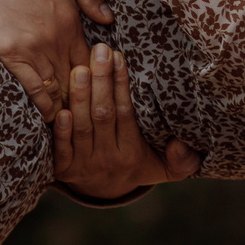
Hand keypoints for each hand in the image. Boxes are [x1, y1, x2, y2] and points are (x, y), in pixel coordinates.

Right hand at [0, 0, 111, 119]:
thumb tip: (108, 18)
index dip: (98, 74)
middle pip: (78, 76)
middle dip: (85, 94)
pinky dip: (43, 104)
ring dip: (67, 104)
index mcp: (71, 19)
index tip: (101, 86)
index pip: (92, 57)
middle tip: (92, 111)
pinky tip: (49, 117)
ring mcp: (33, 48)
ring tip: (74, 120)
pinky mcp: (9, 54)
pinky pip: (32, 86)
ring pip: (58, 85)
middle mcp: (57, 38)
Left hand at [52, 42, 199, 197]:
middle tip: (99, 52)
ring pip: (82, 128)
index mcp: (132, 154)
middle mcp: (107, 159)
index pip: (126, 114)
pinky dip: (61, 131)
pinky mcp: (63, 170)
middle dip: (101, 82)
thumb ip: (183, 160)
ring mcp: (84, 165)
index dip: (121, 86)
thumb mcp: (169, 168)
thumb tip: (180, 144)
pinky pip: (61, 150)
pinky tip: (61, 109)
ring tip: (80, 69)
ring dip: (80, 98)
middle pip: (103, 116)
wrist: (107, 192)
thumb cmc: (140, 166)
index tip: (119, 58)